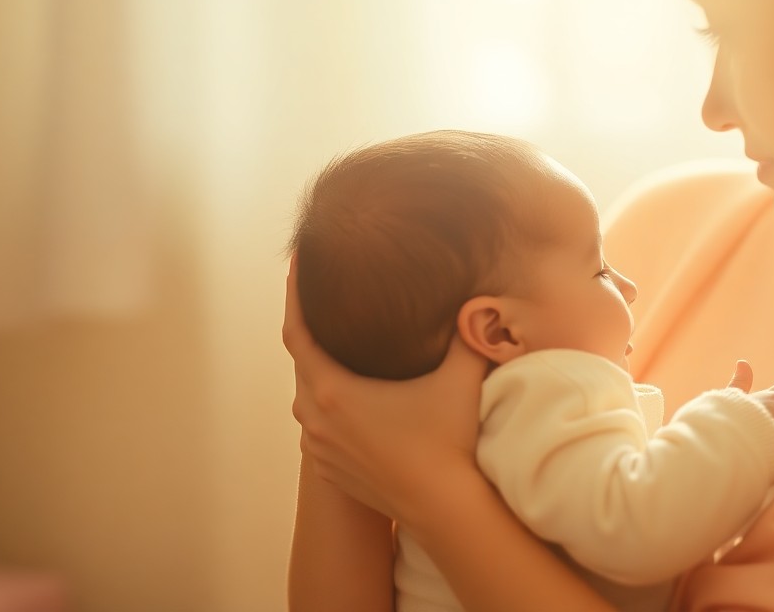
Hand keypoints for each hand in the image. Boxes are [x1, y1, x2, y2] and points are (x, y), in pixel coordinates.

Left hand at [285, 257, 489, 524]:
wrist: (446, 510)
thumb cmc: (449, 442)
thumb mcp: (461, 377)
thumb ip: (467, 333)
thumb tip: (479, 299)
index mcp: (334, 392)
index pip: (298, 332)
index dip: (293, 295)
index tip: (295, 263)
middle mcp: (316, 421)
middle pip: (301, 363)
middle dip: (311, 330)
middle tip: (324, 300)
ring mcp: (320, 450)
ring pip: (307, 399)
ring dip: (319, 373)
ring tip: (338, 349)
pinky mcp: (330, 472)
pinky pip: (318, 430)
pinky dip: (327, 409)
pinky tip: (349, 401)